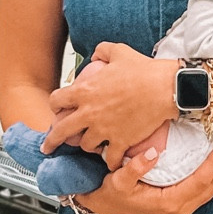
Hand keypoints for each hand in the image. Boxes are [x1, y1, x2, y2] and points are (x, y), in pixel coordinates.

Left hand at [45, 43, 173, 168]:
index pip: (56, 100)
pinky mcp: (121, 141)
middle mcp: (89, 113)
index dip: (54, 106)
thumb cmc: (143, 70)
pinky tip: (110, 162)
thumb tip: (96, 54)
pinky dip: (109, 161)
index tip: (56, 110)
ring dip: (87, 145)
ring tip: (91, 145)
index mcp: (85, 91)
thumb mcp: (118, 52)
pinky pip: (110, 158)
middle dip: (52, 141)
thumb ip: (102, 51)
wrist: (164, 88)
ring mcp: (104, 129)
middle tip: (48, 147)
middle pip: (61, 131)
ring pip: (85, 145)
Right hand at [73, 138, 212, 213]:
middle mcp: (180, 207)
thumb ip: (134, 168)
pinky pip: (206, 188)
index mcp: (170, 203)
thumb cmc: (110, 194)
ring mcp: (182, 207)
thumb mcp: (118, 181)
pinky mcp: (181, 202)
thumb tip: (152, 155)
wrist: (103, 207)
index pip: (200, 181)